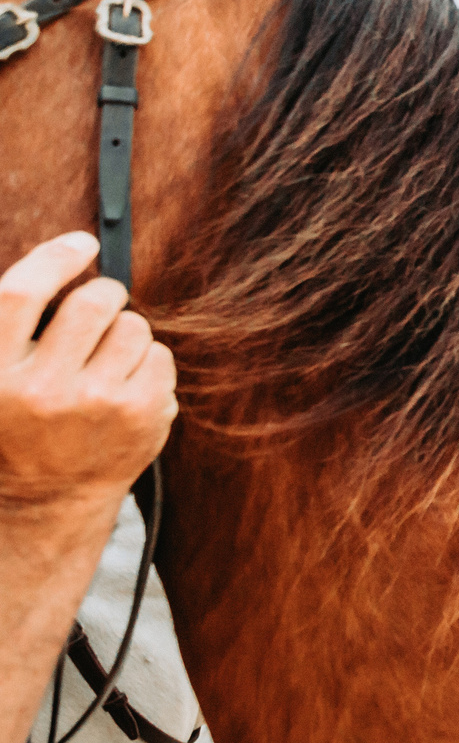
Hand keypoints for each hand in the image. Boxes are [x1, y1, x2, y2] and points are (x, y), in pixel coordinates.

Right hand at [0, 232, 176, 517]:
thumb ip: (14, 324)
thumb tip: (68, 254)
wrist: (42, 499)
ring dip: (123, 333)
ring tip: (102, 363)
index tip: (81, 243)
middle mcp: (40, 390)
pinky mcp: (140, 417)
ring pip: (133, 327)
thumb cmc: (17, 424)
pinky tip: (122, 389)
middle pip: (92, 303)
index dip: (55, 258)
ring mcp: (95, 406)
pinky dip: (146, 364)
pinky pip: (160, 356)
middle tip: (98, 307)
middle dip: (103, 295)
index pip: (22, 294)